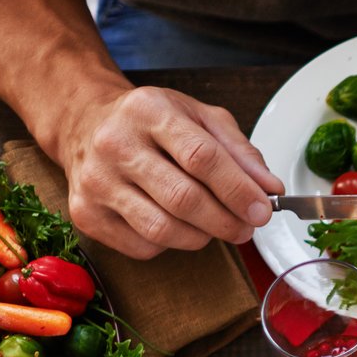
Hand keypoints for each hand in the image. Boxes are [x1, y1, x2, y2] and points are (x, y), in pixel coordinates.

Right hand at [47, 84, 283, 258]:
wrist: (85, 124)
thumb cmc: (152, 124)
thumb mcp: (199, 118)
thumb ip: (239, 151)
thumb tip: (270, 189)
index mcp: (148, 111)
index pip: (201, 157)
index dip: (238, 190)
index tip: (262, 211)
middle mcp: (115, 144)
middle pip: (183, 199)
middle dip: (225, 221)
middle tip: (246, 228)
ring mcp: (95, 181)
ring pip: (163, 229)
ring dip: (201, 237)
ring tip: (213, 226)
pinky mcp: (86, 213)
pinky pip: (142, 246)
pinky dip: (170, 245)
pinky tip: (175, 225)